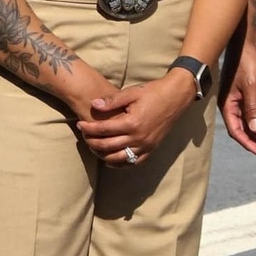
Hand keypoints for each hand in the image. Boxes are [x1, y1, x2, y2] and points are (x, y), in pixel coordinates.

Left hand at [75, 73, 196, 166]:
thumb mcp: (132, 92)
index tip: (80, 124)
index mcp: (132, 122)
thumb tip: (93, 104)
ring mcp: (146, 146)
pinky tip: (111, 158)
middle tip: (83, 135)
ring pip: (118, 158)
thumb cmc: (153, 91)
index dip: (89, 128)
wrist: (176, 96)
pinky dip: (119, 163)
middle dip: (92, 142)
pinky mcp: (151, 149)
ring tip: (94, 146)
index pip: (104, 129)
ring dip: (103, 155)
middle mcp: (138, 138)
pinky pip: (132, 162)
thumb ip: (112, 100)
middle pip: (108, 146)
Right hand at [219, 35, 255, 154]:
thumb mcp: (251, 86)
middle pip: (243, 128)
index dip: (248, 143)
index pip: (236, 130)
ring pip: (248, 121)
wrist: (244, 41)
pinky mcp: (244, 93)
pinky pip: (251, 112)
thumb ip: (253, 109)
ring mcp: (237, 99)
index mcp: (227, 104)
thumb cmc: (246, 62)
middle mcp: (230, 104)